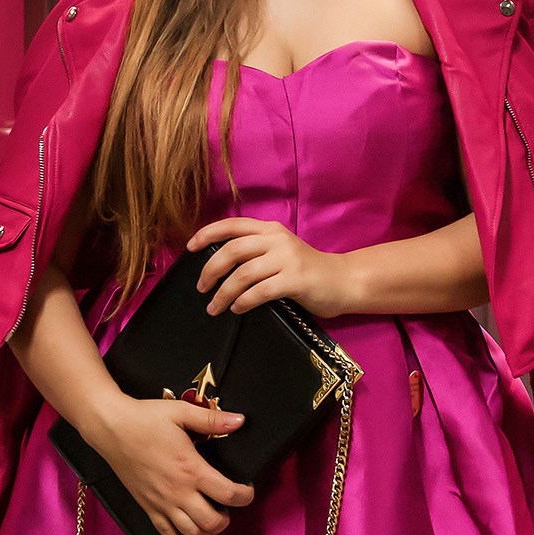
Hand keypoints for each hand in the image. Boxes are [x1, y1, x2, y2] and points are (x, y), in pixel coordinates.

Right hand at [90, 393, 252, 534]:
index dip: (245, 496)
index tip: (247, 490)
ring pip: (193, 533)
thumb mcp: (181, 414)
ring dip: (209, 534)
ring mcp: (162, 504)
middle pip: (213, 521)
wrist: (110, 428)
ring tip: (214, 523)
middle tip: (228, 505)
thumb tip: (240, 421)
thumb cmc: (145, 419)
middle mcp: (178, 492)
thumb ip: (212, 419)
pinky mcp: (148, 508)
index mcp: (191, 469)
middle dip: (227, 518)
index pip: (228, 494)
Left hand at [188, 217, 347, 318]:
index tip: (190, 247)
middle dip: (210, 270)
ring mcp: (287, 259)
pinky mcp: (295, 280)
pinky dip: (243, 301)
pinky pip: (259, 291)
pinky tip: (237, 309)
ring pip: (243, 274)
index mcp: (270, 229)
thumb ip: (255, 253)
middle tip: (201, 288)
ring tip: (214, 307)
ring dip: (223, 293)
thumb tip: (219, 267)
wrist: (344, 282)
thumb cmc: (307, 272)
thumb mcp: (280, 253)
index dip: (208, 234)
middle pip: (232, 250)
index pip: (232, 225)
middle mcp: (277, 239)